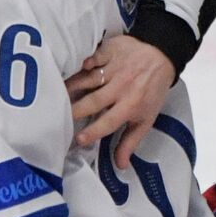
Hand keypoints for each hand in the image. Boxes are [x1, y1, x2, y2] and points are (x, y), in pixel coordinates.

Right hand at [67, 36, 175, 168]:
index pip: (109, 121)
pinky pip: (94, 56)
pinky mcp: (110, 50)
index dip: (93, 131)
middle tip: (55, 117)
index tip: (77, 139)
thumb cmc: (151, 92)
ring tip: (53, 94)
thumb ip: (130, 141)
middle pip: (94, 100)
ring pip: (89, 79)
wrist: (161, 57)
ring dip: (71, 86)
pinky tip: (71, 66)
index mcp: (131, 105)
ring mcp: (115, 68)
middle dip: (75, 110)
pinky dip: (84, 60)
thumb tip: (120, 165)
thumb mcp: (146, 118)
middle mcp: (122, 87)